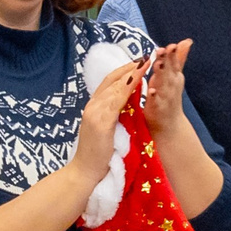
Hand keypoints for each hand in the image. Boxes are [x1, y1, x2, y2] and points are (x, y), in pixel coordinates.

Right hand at [68, 53, 141, 186]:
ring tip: (146, 63)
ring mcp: (95, 113)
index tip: (138, 63)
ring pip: (115, 86)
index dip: (123, 71)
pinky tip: (138, 79)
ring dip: (131, 73)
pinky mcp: (100, 122)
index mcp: (94, 108)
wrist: (84, 173)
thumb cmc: (98, 156)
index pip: (109, 83)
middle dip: (129, 67)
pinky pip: (116, 100)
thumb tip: (126, 105)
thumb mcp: (107, 130)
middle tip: (145, 57)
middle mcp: (92, 106)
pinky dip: (127, 87)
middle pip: (111, 80)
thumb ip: (113, 116)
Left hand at [140, 40, 192, 135]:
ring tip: (157, 65)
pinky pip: (155, 101)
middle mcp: (171, 85)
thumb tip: (187, 41)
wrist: (169, 125)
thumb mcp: (175, 76)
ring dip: (161, 75)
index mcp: (174, 76)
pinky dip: (154, 96)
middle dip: (166, 61)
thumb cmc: (169, 97)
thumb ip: (179, 58)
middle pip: (168, 71)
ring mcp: (165, 97)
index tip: (171, 45)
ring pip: (163, 84)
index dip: (172, 54)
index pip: (173, 62)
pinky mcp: (157, 108)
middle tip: (163, 50)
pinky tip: (150, 91)